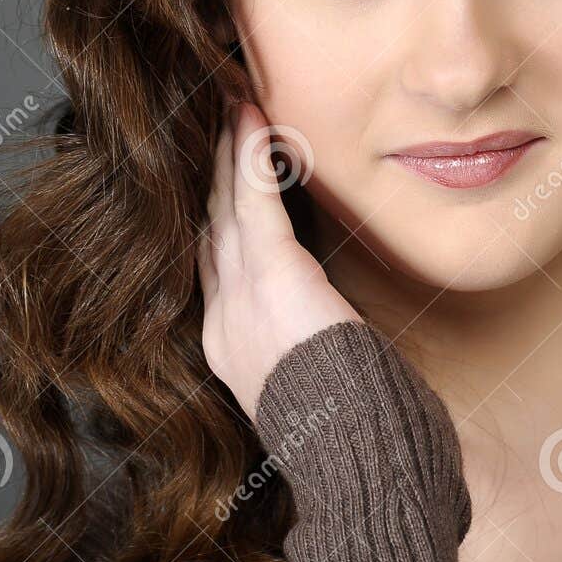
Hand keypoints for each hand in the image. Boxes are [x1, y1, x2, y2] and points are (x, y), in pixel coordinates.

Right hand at [198, 99, 363, 419]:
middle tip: (208, 123)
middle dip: (208, 172)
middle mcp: (224, 320)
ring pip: (224, 205)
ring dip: (226, 149)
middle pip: (209, 226)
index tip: (209, 177)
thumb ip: (311, 353)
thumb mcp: (317, 388)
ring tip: (227, 104)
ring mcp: (241, 297)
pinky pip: (254, 201)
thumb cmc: (352, 432)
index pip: (211, 265)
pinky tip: (250, 117)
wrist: (352, 457)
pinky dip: (250, 155)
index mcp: (230, 349)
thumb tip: (334, 333)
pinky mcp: (272, 276)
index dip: (208, 216)